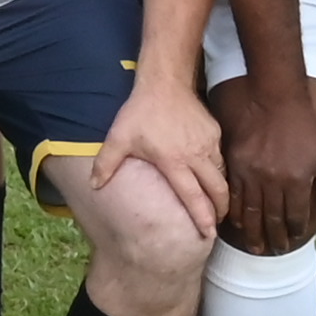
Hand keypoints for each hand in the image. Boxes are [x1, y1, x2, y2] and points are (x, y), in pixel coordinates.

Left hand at [94, 74, 228, 237]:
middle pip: (216, 190)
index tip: (208, 234)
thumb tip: (93, 186)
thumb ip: (106, 163)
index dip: (202, 217)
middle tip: (217, 225)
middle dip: (219, 210)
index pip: (192, 196)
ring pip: (221, 175)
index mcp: (174, 161)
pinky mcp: (215, 132)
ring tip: (217, 206)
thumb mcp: (118, 137)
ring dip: (221, 192)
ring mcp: (208, 143)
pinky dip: (219, 172)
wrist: (165, 81)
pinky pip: (221, 158)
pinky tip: (214, 178)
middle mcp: (195, 155)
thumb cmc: (140, 111)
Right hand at [215, 75, 315, 255]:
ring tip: (254, 247)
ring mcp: (252, 173)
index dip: (293, 231)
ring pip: (250, 212)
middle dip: (273, 239)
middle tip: (272, 252)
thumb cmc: (305, 126)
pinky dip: (235, 213)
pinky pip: (233, 196)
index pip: (294, 216)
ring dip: (253, 233)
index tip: (291, 239)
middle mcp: (273, 180)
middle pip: (272, 219)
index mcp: (298, 180)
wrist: (275, 98)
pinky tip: (237, 224)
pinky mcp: (235, 163)